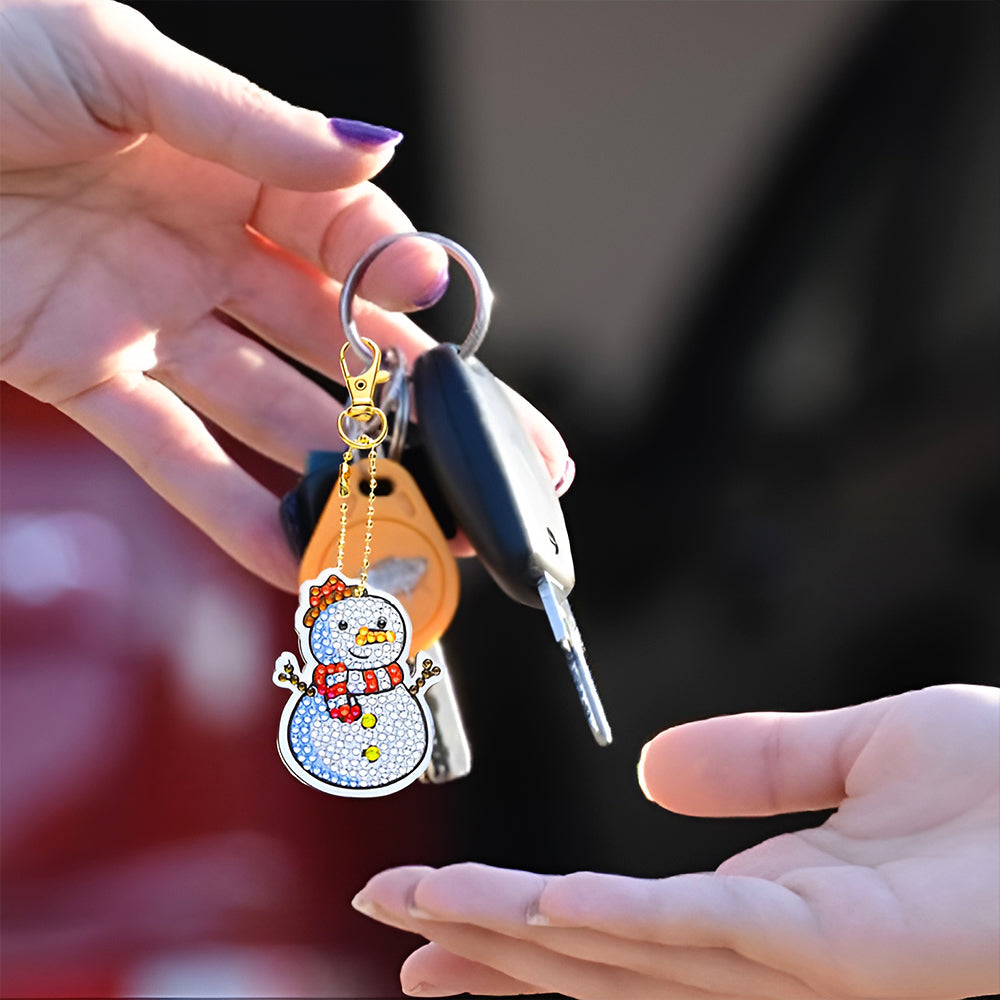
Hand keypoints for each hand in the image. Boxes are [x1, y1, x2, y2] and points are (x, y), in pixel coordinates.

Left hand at [0, 0, 571, 587]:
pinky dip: (232, 514)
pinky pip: (172, 459)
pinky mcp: (88, 378)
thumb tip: (376, 152)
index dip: (401, 283)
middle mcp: (208, 253)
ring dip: (343, 473)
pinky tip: (296, 557)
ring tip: (417, 526)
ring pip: (272, 413)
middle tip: (495, 459)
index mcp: (232, 167)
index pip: (349, 237)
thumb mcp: (117, 60)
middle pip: (339, 342)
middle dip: (420, 404)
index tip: (443, 320)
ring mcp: (155, 323)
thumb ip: (251, 126)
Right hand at [355, 684, 999, 998]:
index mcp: (763, 905)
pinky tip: (546, 907)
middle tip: (387, 919)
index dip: (516, 921)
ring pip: (623, 955)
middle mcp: (760, 951)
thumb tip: (650, 769)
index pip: (612, 925)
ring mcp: (792, 958)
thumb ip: (761, 758)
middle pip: (593, 955)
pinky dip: (618, 924)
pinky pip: (706, 937)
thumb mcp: (865, 751)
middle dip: (484, 941)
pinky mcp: (835, 945)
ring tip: (419, 913)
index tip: (439, 914)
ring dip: (516, 934)